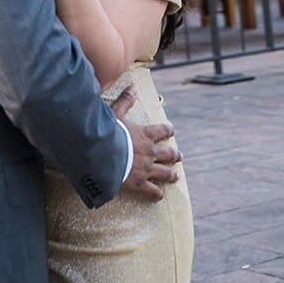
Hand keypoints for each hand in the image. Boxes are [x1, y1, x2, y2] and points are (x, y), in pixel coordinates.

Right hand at [111, 85, 182, 200]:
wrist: (104, 155)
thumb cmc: (108, 133)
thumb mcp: (115, 113)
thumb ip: (125, 101)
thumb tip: (133, 87)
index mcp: (145, 135)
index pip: (161, 131)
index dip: (167, 130)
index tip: (171, 130)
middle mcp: (150, 152)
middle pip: (168, 154)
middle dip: (174, 155)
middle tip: (179, 156)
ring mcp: (147, 169)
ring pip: (165, 173)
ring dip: (171, 174)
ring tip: (175, 175)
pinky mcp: (140, 183)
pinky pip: (152, 190)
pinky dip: (157, 193)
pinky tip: (160, 195)